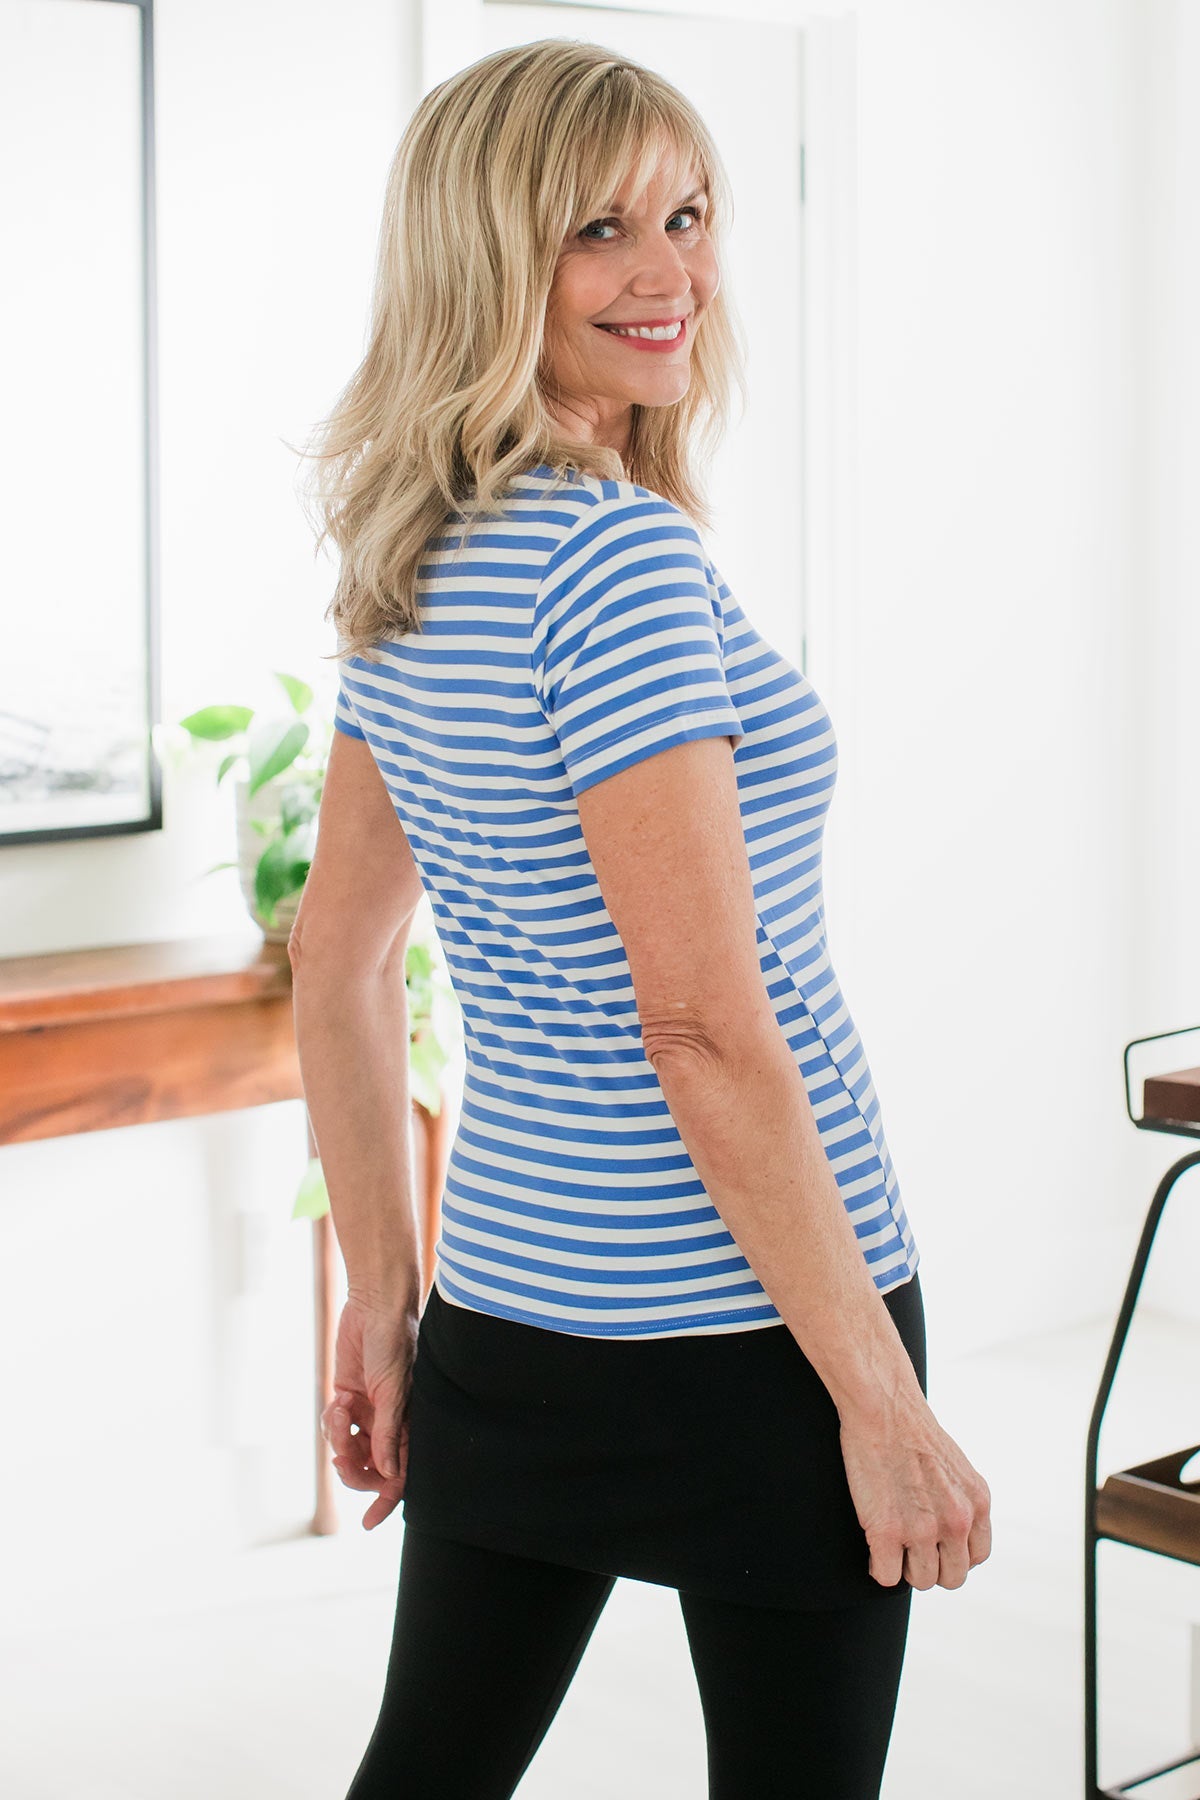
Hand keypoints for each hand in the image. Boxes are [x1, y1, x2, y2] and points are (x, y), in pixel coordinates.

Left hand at [321, 1295, 419, 1529]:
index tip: (369, 1523)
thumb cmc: (396, 1344)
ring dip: (340, 1439)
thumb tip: (387, 1474)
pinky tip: (338, 1400)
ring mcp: (367, 1412)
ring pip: (349, 1448)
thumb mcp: (394, 1391)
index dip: (386, 1500)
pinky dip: (332, 1420)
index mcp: (410, 1424)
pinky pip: (335, 1426)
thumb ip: (389, 1433)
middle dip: (355, 1469)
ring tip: (341, 1412)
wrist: (375, 1307)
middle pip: (370, 1468)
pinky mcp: (347, 1398)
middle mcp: (389, 1422)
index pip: (400, 1474)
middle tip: (343, 1459)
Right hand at [838, 1391, 991, 1589]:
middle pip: (951, 1577)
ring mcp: (921, 1529)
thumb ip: (961, 1502)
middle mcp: (956, 1521)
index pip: (976, 1558)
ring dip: (903, 1566)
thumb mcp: (957, 1467)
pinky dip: (878, 1567)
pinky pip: (886, 1576)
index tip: (934, 1543)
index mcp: (977, 1504)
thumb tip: (952, 1533)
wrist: (883, 1405)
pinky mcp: (886, 1531)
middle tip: (910, 1545)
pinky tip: (874, 1547)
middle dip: (930, 1565)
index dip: (952, 1554)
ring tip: (890, 1544)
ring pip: (920, 1580)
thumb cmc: (911, 1429)